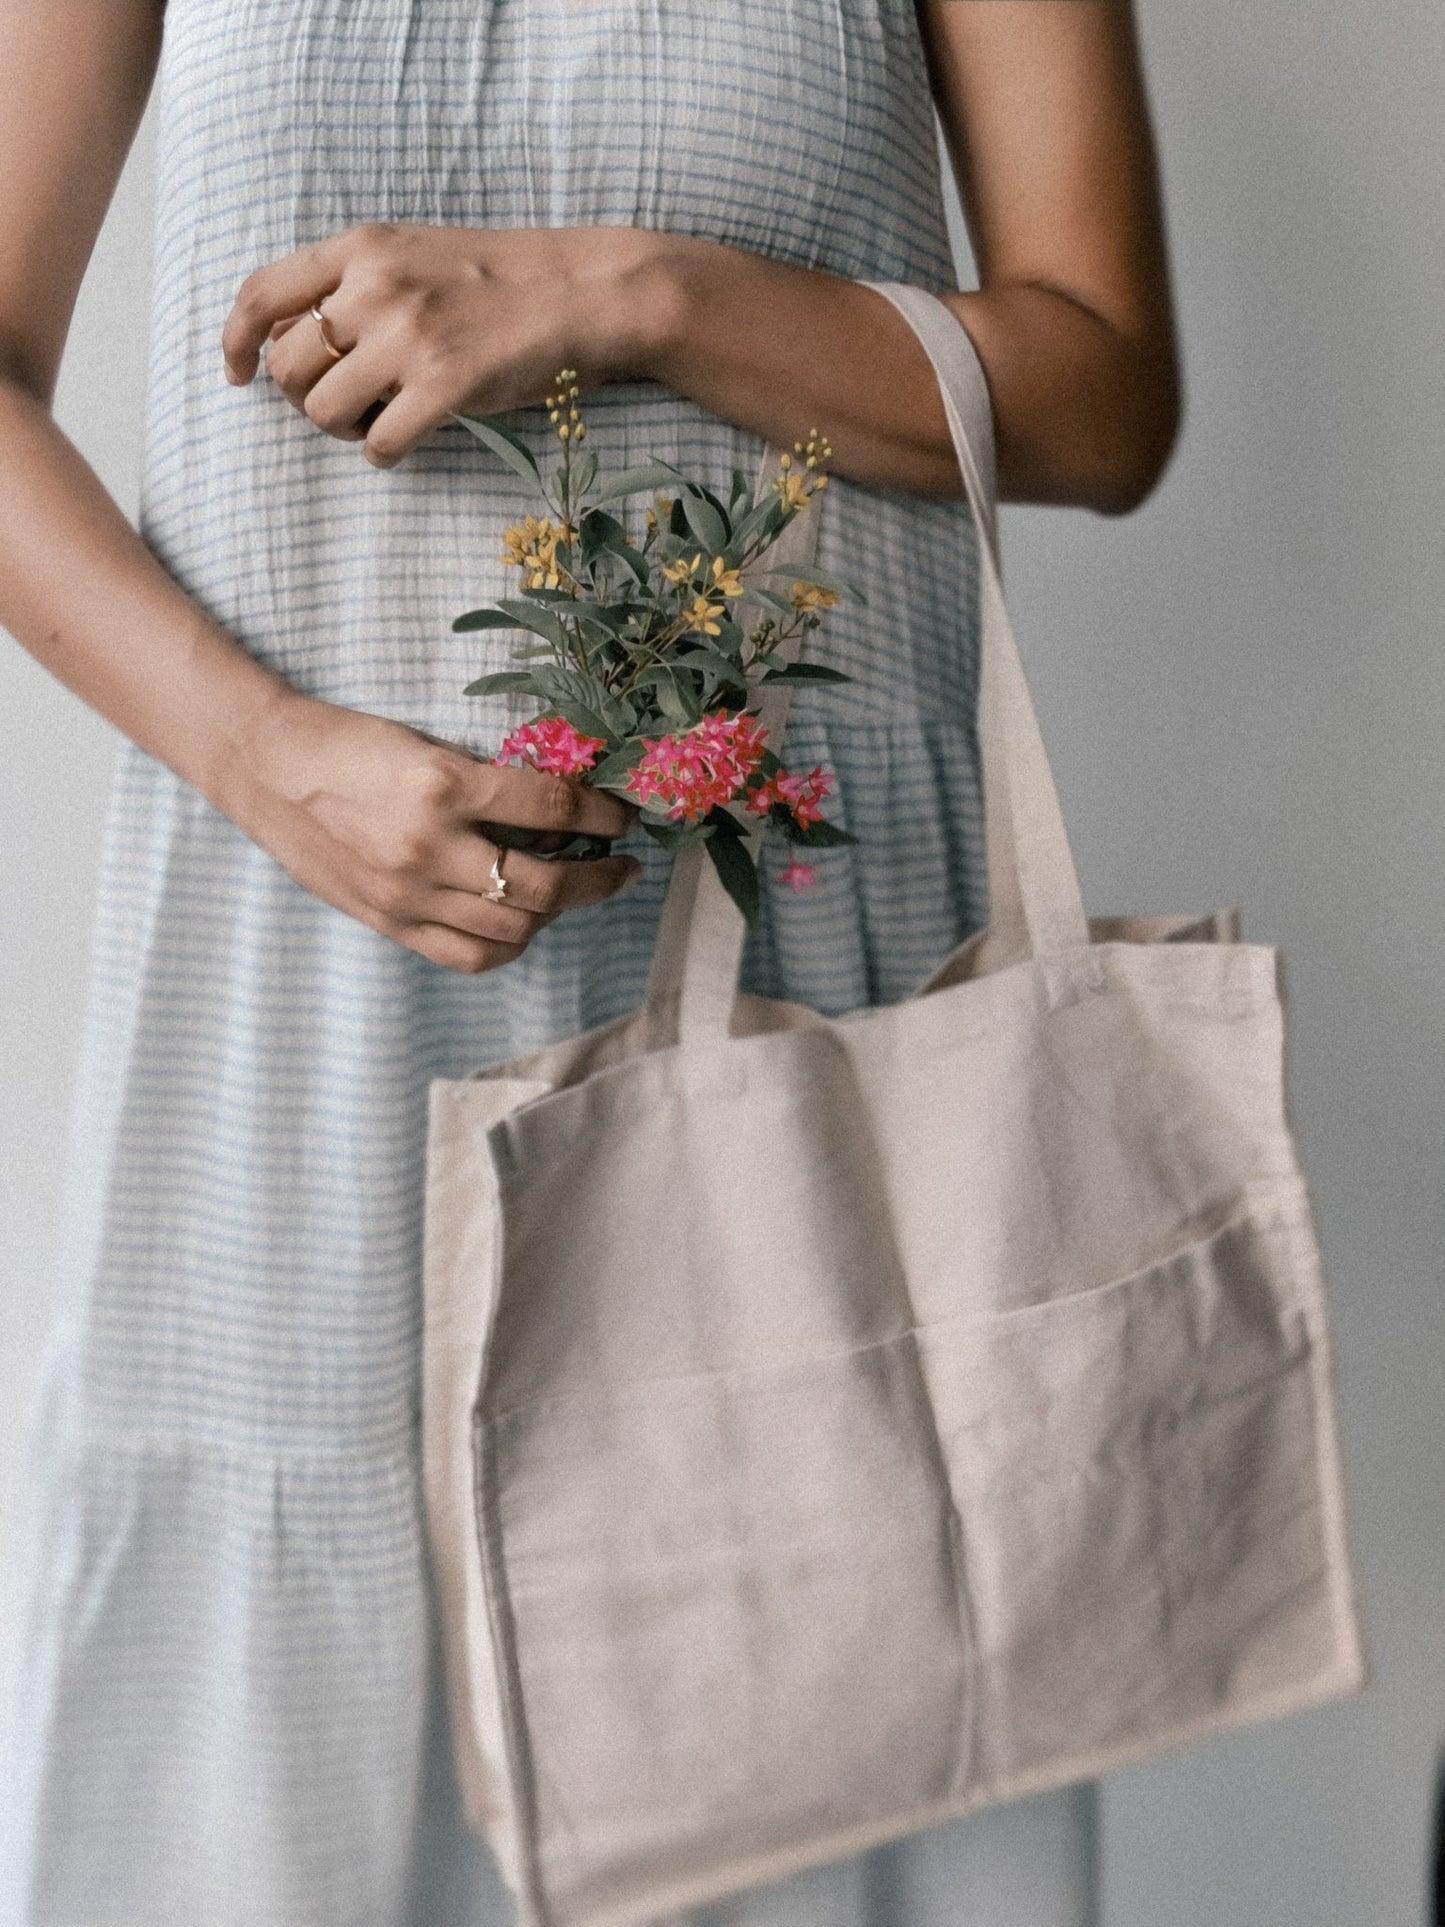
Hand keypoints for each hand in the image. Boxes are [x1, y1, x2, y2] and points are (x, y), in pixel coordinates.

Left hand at [220, 222, 670, 467]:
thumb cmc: (500, 279)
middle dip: (303, 398)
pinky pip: (379, 443)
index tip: (238, 374)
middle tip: (342, 404)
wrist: (581, 291)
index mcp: (361, 248)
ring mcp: (409, 337)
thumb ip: (356, 283)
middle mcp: (375, 287)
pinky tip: (404, 442)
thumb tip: (297, 339)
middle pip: (287, 366)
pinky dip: (383, 453)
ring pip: (323, 411)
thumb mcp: (415, 253)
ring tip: (378, 420)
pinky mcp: (445, 385)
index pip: (263, 294)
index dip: (235, 341)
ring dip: (343, 429)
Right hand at [223, 692, 643, 973]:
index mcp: (443, 785)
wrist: (267, 767)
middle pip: (544, 885)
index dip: (602, 814)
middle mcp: (429, 847)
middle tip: (622, 868)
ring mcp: (408, 893)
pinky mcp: (390, 922)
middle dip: (599, 879)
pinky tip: (522, 925)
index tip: (623, 817)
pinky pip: (468, 956)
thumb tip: (561, 808)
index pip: (551, 807)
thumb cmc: (348, 742)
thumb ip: (488, 783)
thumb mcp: (426, 744)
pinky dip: (508, 946)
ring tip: (570, 892)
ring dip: (557, 914)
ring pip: (513, 929)